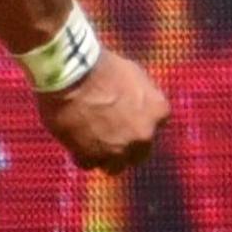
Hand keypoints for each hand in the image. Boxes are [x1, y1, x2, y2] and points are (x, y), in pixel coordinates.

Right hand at [34, 51, 167, 172]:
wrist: (72, 76)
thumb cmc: (101, 67)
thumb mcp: (133, 74)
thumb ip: (141, 95)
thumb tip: (137, 102)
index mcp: (158, 111)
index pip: (155, 126)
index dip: (138, 124)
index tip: (126, 120)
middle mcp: (144, 135)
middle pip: (139, 152)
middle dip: (127, 148)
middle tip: (110, 137)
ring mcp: (119, 149)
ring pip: (115, 164)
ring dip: (105, 157)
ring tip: (91, 144)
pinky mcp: (92, 157)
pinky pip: (89, 164)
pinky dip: (83, 156)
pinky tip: (75, 144)